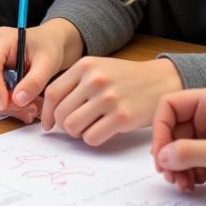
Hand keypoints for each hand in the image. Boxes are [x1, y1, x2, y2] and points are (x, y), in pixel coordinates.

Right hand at [0, 20, 83, 122]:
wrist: (51, 45)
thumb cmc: (49, 47)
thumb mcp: (48, 62)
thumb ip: (35, 80)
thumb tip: (18, 100)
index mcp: (1, 40)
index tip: (7, 104)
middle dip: (6, 101)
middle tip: (32, 110)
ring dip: (8, 106)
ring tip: (33, 109)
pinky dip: (8, 106)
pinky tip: (25, 107)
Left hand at [41, 56, 183, 145]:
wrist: (159, 81)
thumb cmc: (124, 78)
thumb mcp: (98, 68)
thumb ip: (75, 83)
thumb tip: (50, 110)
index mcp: (85, 66)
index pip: (53, 93)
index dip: (47, 112)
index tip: (48, 124)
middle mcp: (95, 80)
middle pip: (61, 112)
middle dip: (63, 126)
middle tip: (73, 128)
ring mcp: (109, 98)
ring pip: (73, 127)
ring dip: (77, 134)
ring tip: (88, 129)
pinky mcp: (122, 117)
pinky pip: (92, 138)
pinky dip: (92, 139)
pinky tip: (101, 131)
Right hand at [151, 86, 205, 191]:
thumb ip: (188, 153)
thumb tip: (162, 157)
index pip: (170, 105)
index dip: (160, 128)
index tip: (159, 154)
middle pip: (173, 128)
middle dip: (169, 153)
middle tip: (169, 175)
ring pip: (179, 145)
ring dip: (177, 166)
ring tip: (183, 184)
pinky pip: (190, 157)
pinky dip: (187, 172)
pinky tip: (192, 184)